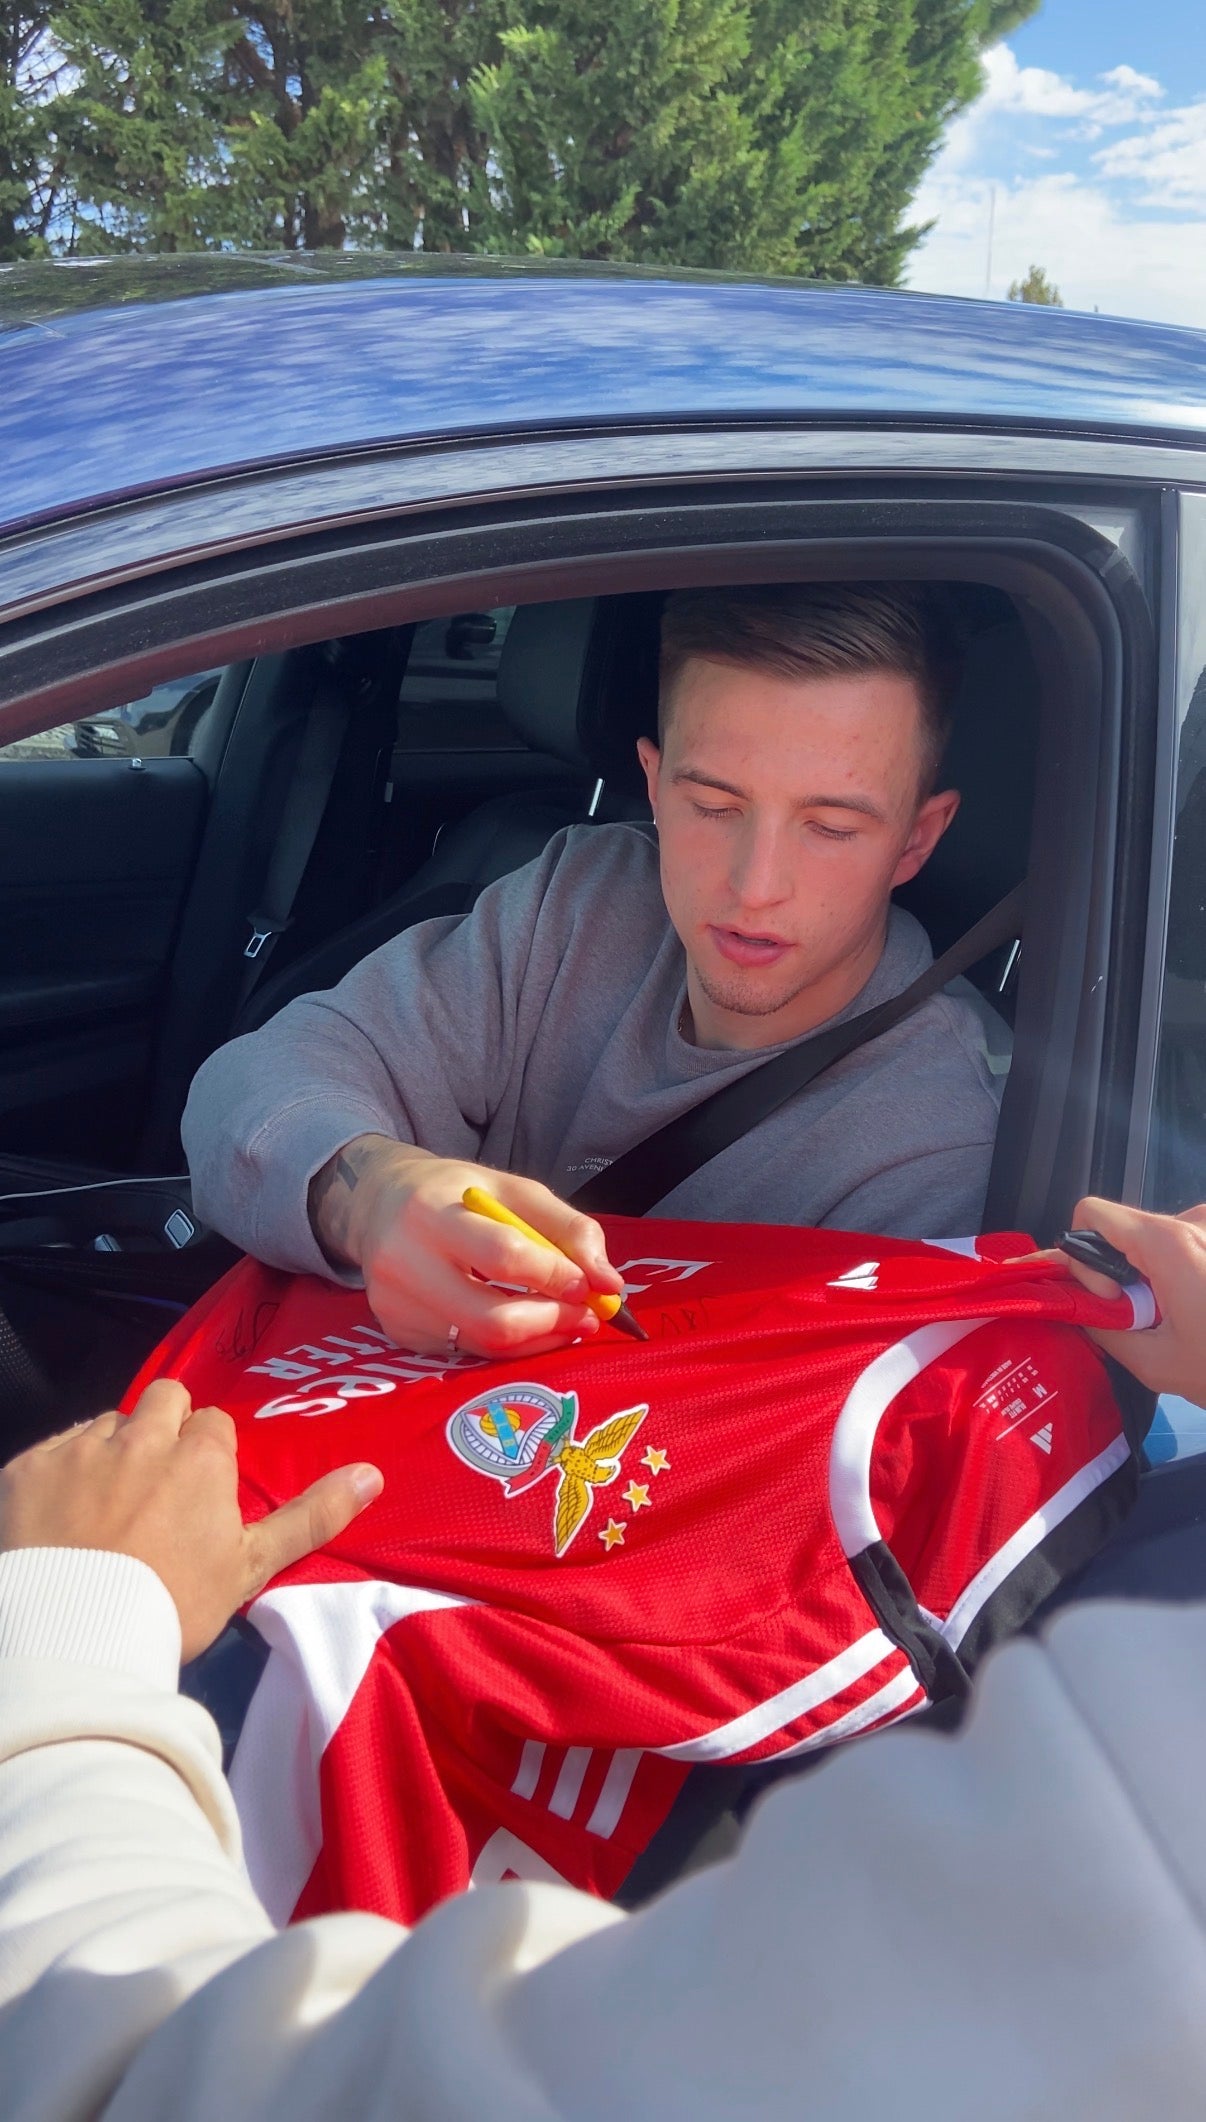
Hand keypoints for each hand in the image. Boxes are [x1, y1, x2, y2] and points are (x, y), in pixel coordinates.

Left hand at [0, 1380, 383, 1661]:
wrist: (75, 1637)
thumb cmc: (173, 1603)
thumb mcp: (250, 1567)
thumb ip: (311, 1516)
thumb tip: (372, 1473)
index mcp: (200, 1457)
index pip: (213, 1424)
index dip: (209, 1454)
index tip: (201, 1492)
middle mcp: (141, 1436)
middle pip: (162, 1400)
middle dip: (164, 1427)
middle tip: (157, 1482)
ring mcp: (79, 1448)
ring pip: (106, 1424)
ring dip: (112, 1449)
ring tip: (107, 1505)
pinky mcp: (27, 1467)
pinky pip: (52, 1449)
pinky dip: (61, 1474)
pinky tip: (63, 1516)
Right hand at [308, 1135, 621, 1359]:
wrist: (377, 1203)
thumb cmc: (455, 1193)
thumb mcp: (513, 1189)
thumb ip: (568, 1228)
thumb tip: (610, 1284)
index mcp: (431, 1213)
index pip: (503, 1255)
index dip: (555, 1275)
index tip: (589, 1285)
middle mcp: (403, 1264)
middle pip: (492, 1318)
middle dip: (552, 1322)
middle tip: (586, 1316)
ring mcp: (396, 1307)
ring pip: (483, 1344)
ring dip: (538, 1339)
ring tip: (565, 1320)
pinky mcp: (397, 1333)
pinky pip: (467, 1352)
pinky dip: (508, 1344)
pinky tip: (523, 1323)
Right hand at [1061, 1195, 1205, 1402]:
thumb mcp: (1154, 1363)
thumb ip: (1101, 1326)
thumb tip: (1074, 1304)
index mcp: (1168, 1242)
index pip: (1092, 1214)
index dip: (1085, 1258)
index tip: (1112, 1301)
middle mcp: (1194, 1222)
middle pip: (1125, 1229)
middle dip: (1119, 1273)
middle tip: (1146, 1319)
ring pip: (1155, 1240)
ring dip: (1152, 1276)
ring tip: (1182, 1319)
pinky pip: (1184, 1245)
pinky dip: (1179, 1273)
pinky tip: (1200, 1309)